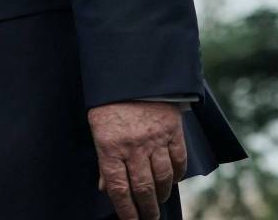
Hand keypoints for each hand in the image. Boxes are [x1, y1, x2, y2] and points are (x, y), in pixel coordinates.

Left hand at [89, 100, 186, 219]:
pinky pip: (178, 160)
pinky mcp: (172, 130)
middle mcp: (133, 146)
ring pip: (162, 178)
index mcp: (110, 147)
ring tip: (159, 201)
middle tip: (149, 219)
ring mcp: (154, 139)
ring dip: (161, 194)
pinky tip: (173, 180)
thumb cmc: (110, 103)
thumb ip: (103, 160)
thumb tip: (105, 188)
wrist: (132, 72)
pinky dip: (177, 174)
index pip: (119, 189)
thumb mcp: (98, 130)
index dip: (126, 211)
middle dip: (146, 209)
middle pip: (142, 188)